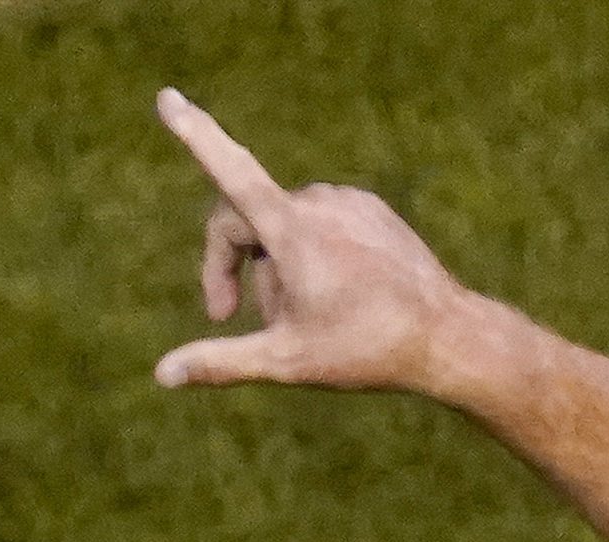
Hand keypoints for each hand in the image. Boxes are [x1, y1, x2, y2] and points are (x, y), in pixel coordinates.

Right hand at [150, 89, 481, 396]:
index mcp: (293, 230)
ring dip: (274, 269)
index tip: (167, 99)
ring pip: (282, 229)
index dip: (195, 137)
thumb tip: (162, 375)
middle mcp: (318, 203)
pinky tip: (338, 296)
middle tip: (222, 317)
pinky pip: (319, 225)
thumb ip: (221, 362)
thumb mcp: (286, 361)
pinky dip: (309, 255)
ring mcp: (347, 201)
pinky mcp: (369, 208)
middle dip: (229, 267)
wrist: (446, 337)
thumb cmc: (365, 350)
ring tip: (302, 317)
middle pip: (244, 221)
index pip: (231, 173)